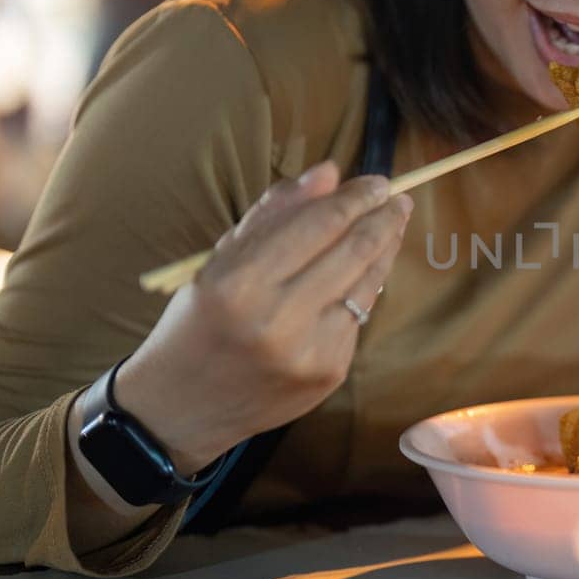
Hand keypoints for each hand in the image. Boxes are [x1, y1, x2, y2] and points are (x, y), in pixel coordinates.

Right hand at [112, 160, 412, 472]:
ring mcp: (309, 351)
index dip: (356, 198)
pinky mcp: (329, 374)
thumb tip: (329, 173)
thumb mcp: (218, 261)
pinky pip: (356, 319)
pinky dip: (362, 292)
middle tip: (397, 199)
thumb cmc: (196, 322)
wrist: (181, 406)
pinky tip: (360, 274)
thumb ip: (275, 213)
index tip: (377, 181)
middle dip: (384, 219)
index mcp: (240, 283)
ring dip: (385, 250)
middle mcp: (278, 319)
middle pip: (354, 251)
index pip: (319, 224)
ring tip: (391, 226)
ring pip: (366, 285)